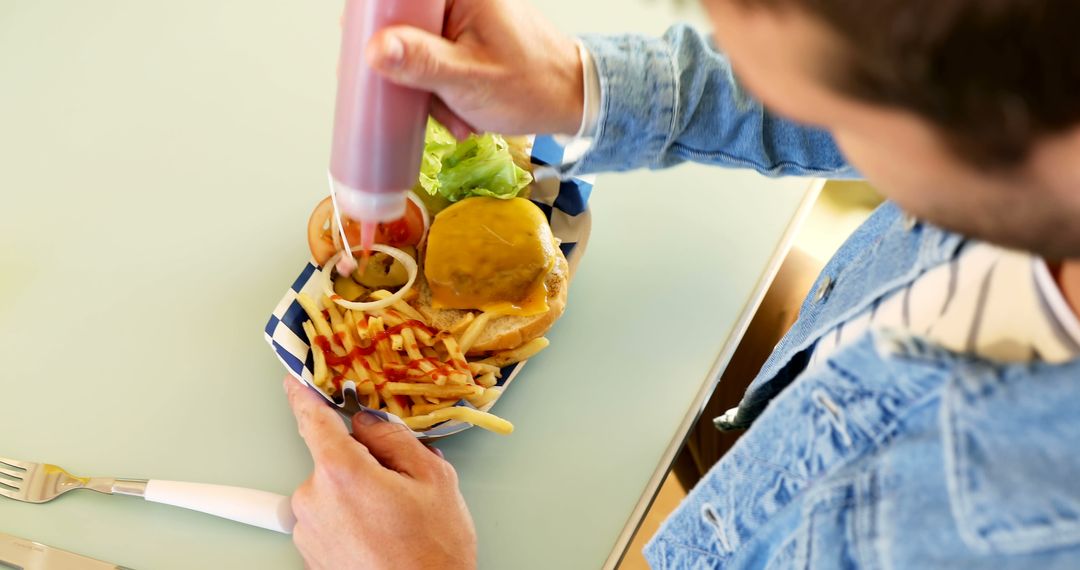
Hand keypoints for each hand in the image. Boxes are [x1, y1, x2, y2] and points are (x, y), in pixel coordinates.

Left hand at [284, 377, 476, 569]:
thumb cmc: (433, 555)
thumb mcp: (434, 480)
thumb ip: (396, 440)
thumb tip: (371, 424)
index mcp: (343, 473)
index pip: (314, 420)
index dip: (304, 394)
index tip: (295, 379)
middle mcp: (315, 500)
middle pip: (332, 460)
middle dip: (361, 464)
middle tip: (398, 488)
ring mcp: (309, 531)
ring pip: (331, 492)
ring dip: (356, 496)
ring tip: (393, 522)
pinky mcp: (310, 554)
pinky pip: (328, 520)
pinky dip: (350, 521)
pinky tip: (380, 537)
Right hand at [365, 0, 583, 138]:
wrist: (571, 101)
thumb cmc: (533, 86)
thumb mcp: (470, 79)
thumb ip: (422, 63)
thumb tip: (375, 49)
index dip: (375, 24)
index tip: (367, 56)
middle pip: (403, 26)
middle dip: (409, 71)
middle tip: (421, 99)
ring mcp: (462, 19)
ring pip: (416, 49)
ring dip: (427, 87)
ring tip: (454, 112)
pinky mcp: (465, 40)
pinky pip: (435, 60)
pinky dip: (441, 89)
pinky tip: (459, 110)